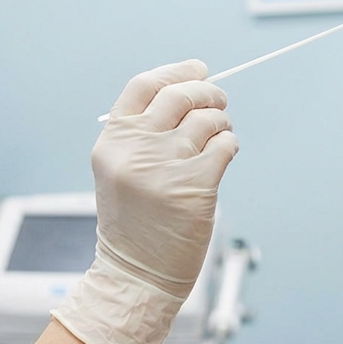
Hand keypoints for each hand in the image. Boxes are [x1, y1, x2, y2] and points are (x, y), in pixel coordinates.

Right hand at [53, 60, 239, 343]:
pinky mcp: (195, 185)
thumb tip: (189, 90)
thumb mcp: (121, 170)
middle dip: (207, 92)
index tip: (197, 69)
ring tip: (218, 137)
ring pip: (208, 119)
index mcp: (112, 141)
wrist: (136, 274)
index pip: (144, 86)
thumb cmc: (134, 222)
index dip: (175, 72)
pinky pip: (224, 145)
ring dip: (221, 123)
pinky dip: (229, 145)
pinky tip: (223, 156)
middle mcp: (135, 149)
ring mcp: (165, 166)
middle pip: (180, 95)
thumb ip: (144, 132)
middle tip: (217, 101)